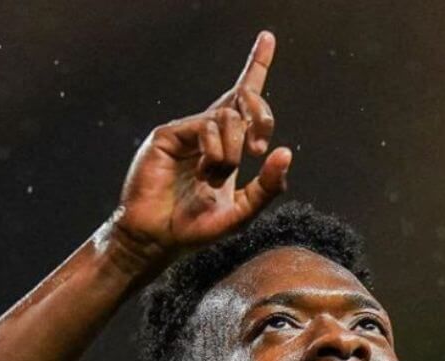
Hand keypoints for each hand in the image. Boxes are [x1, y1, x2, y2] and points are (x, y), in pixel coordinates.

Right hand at [109, 31, 292, 270]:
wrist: (158, 239)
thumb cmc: (195, 228)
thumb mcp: (242, 212)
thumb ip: (268, 187)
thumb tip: (286, 152)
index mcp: (227, 145)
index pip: (244, 100)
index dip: (256, 66)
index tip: (267, 38)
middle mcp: (208, 132)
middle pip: (243, 98)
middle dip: (261, 115)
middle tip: (259, 150)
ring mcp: (188, 131)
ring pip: (228, 117)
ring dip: (233, 151)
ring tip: (215, 178)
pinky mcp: (169, 135)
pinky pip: (207, 127)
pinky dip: (216, 151)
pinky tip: (206, 173)